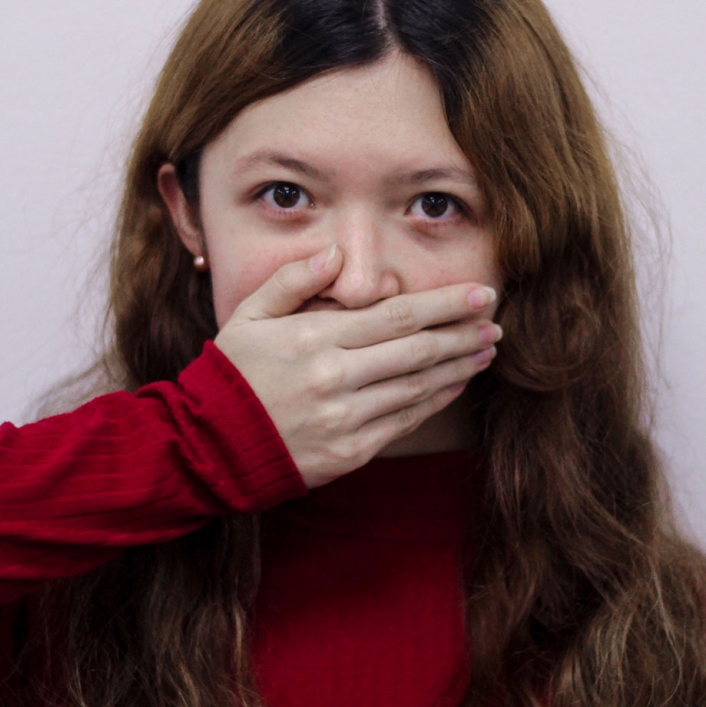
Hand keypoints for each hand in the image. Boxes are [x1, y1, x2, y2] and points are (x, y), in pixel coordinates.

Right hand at [211, 245, 499, 488]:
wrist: (210, 447)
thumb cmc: (232, 375)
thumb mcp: (248, 316)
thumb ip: (292, 281)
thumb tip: (336, 254)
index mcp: (315, 340)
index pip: (395, 316)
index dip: (444, 304)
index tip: (480, 292)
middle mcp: (336, 379)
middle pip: (417, 351)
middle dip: (462, 333)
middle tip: (495, 321)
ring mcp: (346, 419)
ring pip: (418, 387)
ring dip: (458, 366)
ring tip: (486, 349)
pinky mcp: (351, 452)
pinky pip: (404, 421)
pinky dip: (435, 400)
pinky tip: (455, 383)